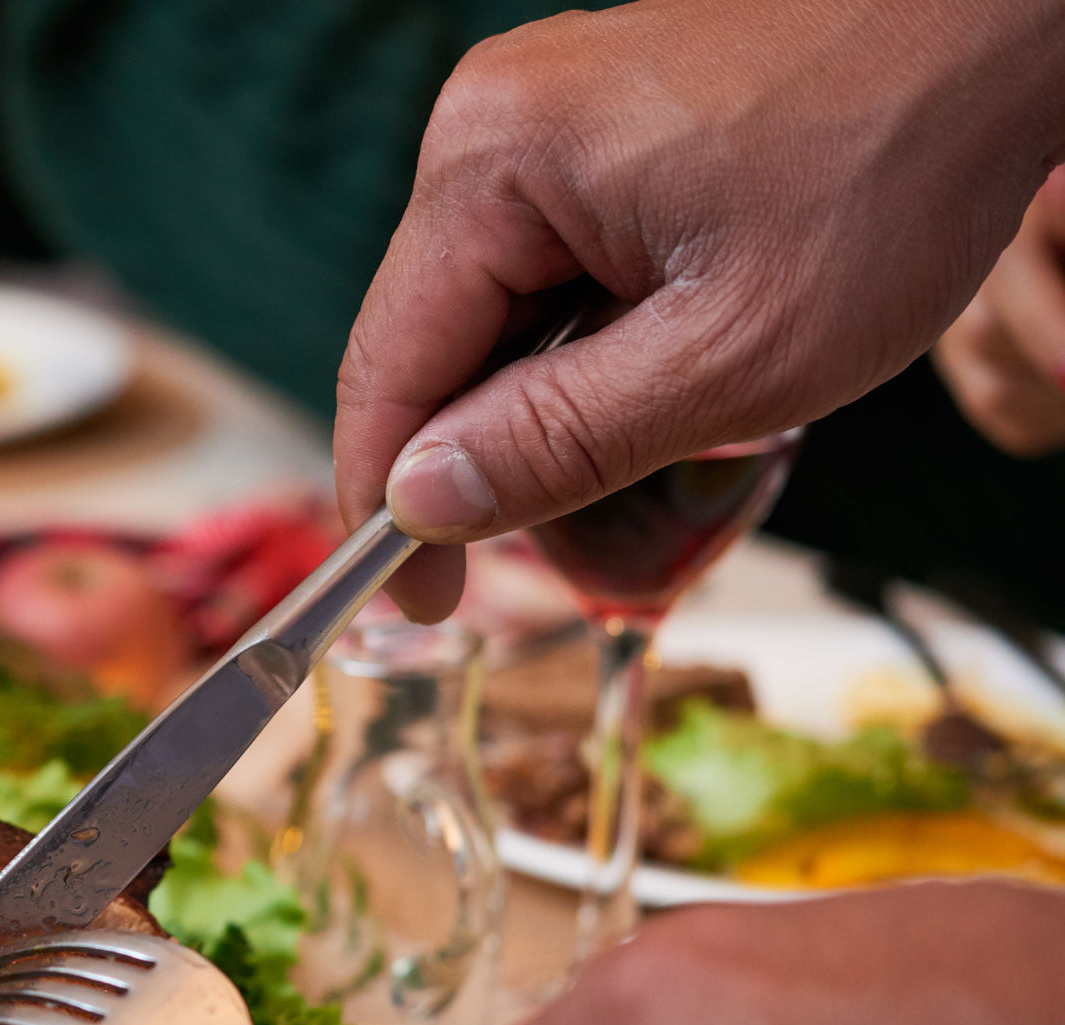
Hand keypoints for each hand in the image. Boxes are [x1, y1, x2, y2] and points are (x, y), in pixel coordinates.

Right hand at [336, 0, 1064, 620]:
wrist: (1005, 26)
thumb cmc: (898, 163)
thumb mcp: (731, 357)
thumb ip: (558, 441)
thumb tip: (418, 504)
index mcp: (493, 162)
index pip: (385, 368)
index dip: (387, 506)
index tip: (420, 604)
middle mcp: (490, 124)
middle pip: (430, 342)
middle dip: (486, 451)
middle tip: (573, 542)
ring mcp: (536, 117)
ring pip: (489, 313)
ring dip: (547, 397)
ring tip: (664, 422)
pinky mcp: (587, 125)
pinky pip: (541, 266)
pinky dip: (584, 339)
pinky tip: (667, 358)